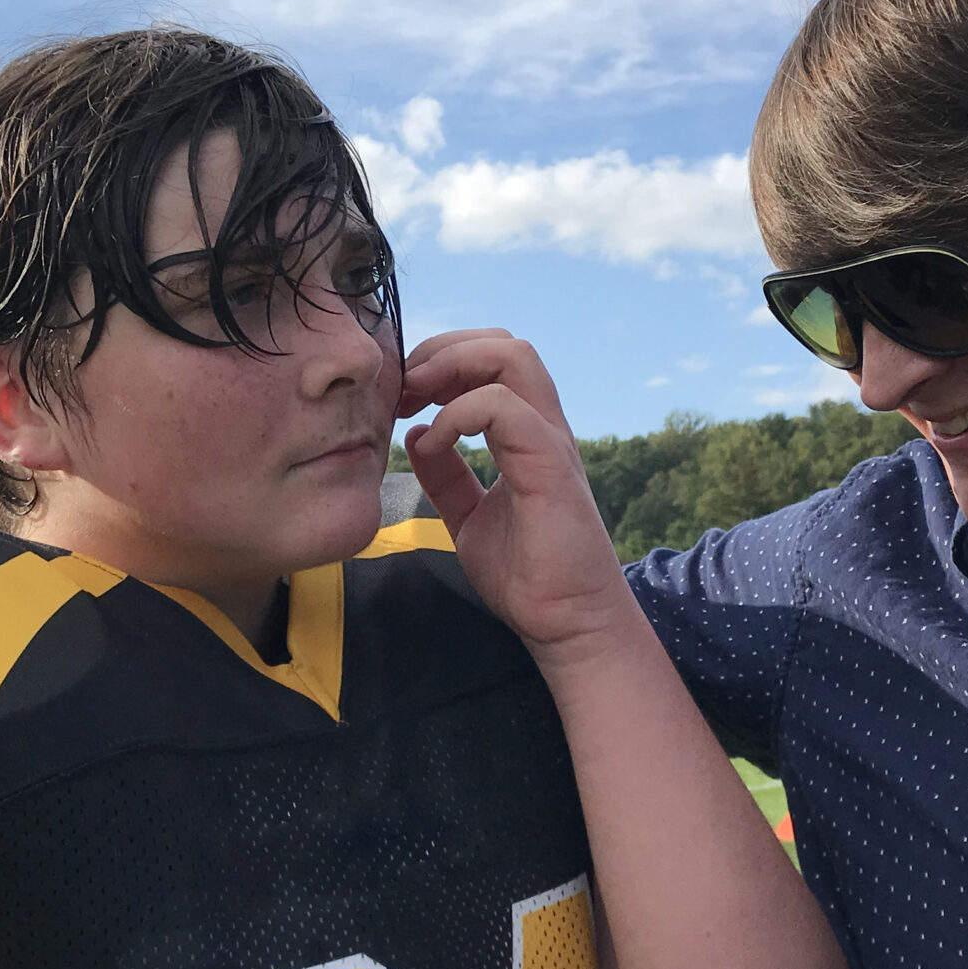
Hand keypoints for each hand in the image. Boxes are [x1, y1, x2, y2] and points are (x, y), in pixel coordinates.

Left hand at [398, 329, 631, 656]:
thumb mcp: (469, 518)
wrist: (566, 624)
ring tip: (415, 400)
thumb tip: (418, 436)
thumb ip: (447, 477)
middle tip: (403, 388)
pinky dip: (459, 414)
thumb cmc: (528, 578)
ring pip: (512, 357)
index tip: (401, 397)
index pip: (492, 362)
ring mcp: (550, 442)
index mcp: (527, 435)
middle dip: (444, 351)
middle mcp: (544, 428)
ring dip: (453, 366)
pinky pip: (504, 408)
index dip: (442, 363)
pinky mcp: (549, 467)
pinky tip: (433, 443)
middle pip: (503, 344)